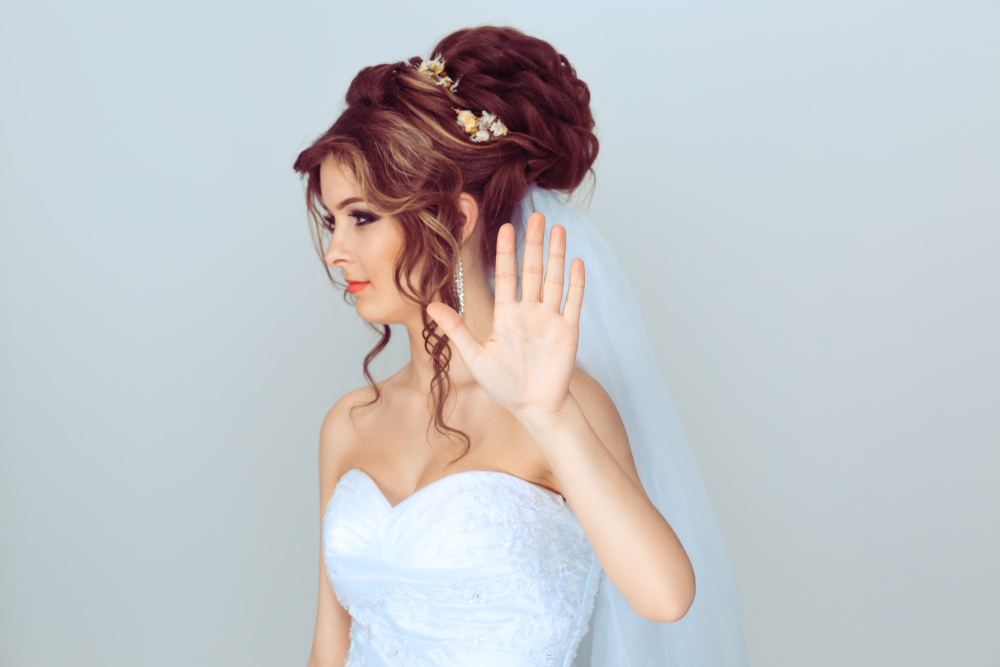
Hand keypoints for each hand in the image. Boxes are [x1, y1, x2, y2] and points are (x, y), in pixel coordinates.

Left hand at [426, 212, 584, 418]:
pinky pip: (573, 301)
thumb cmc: (504, 386)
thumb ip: (456, 330)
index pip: (506, 276)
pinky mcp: (568, 330)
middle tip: (537, 216)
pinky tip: (576, 262)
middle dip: (534, 243)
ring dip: (557, 255)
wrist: (534, 407)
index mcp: (507, 315)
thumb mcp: (475, 356)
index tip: (505, 227)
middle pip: (533, 270)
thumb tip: (429, 307)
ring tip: (558, 229)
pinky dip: (576, 283)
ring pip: (554, 279)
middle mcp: (529, 312)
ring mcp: (550, 319)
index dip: (506, 252)